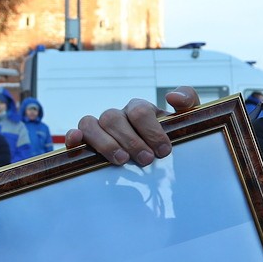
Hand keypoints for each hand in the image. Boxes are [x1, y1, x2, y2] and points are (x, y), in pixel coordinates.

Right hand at [66, 89, 197, 168]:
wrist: (161, 163)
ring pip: (91, 123)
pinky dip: (74, 137)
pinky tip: (78, 143)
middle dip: (131, 140)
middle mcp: (117, 117)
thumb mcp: (186, 120)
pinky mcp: (87, 144)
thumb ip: (188, 101)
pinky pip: (76, 134)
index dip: (150, 129)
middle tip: (147, 160)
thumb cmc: (171, 140)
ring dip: (105, 142)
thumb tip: (171, 97)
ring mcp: (100, 129)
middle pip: (113, 117)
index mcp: (139, 110)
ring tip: (121, 160)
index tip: (164, 150)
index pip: (139, 110)